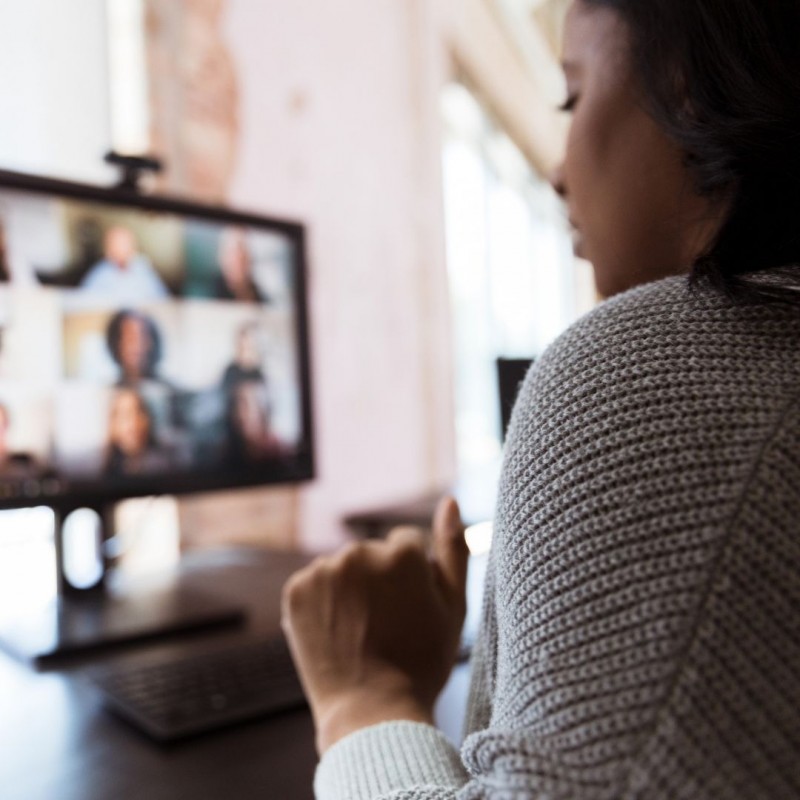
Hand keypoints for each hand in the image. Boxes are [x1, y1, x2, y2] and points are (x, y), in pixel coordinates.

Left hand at [281, 496, 467, 753]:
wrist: (372, 713)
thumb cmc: (422, 662)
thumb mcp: (454, 606)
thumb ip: (453, 548)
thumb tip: (449, 501)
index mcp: (402, 551)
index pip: (405, 545)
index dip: (409, 579)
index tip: (408, 611)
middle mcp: (360, 551)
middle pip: (372, 554)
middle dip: (377, 580)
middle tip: (384, 627)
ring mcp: (324, 570)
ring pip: (342, 569)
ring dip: (348, 590)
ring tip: (359, 632)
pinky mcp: (296, 590)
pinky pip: (314, 584)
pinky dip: (321, 603)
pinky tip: (335, 632)